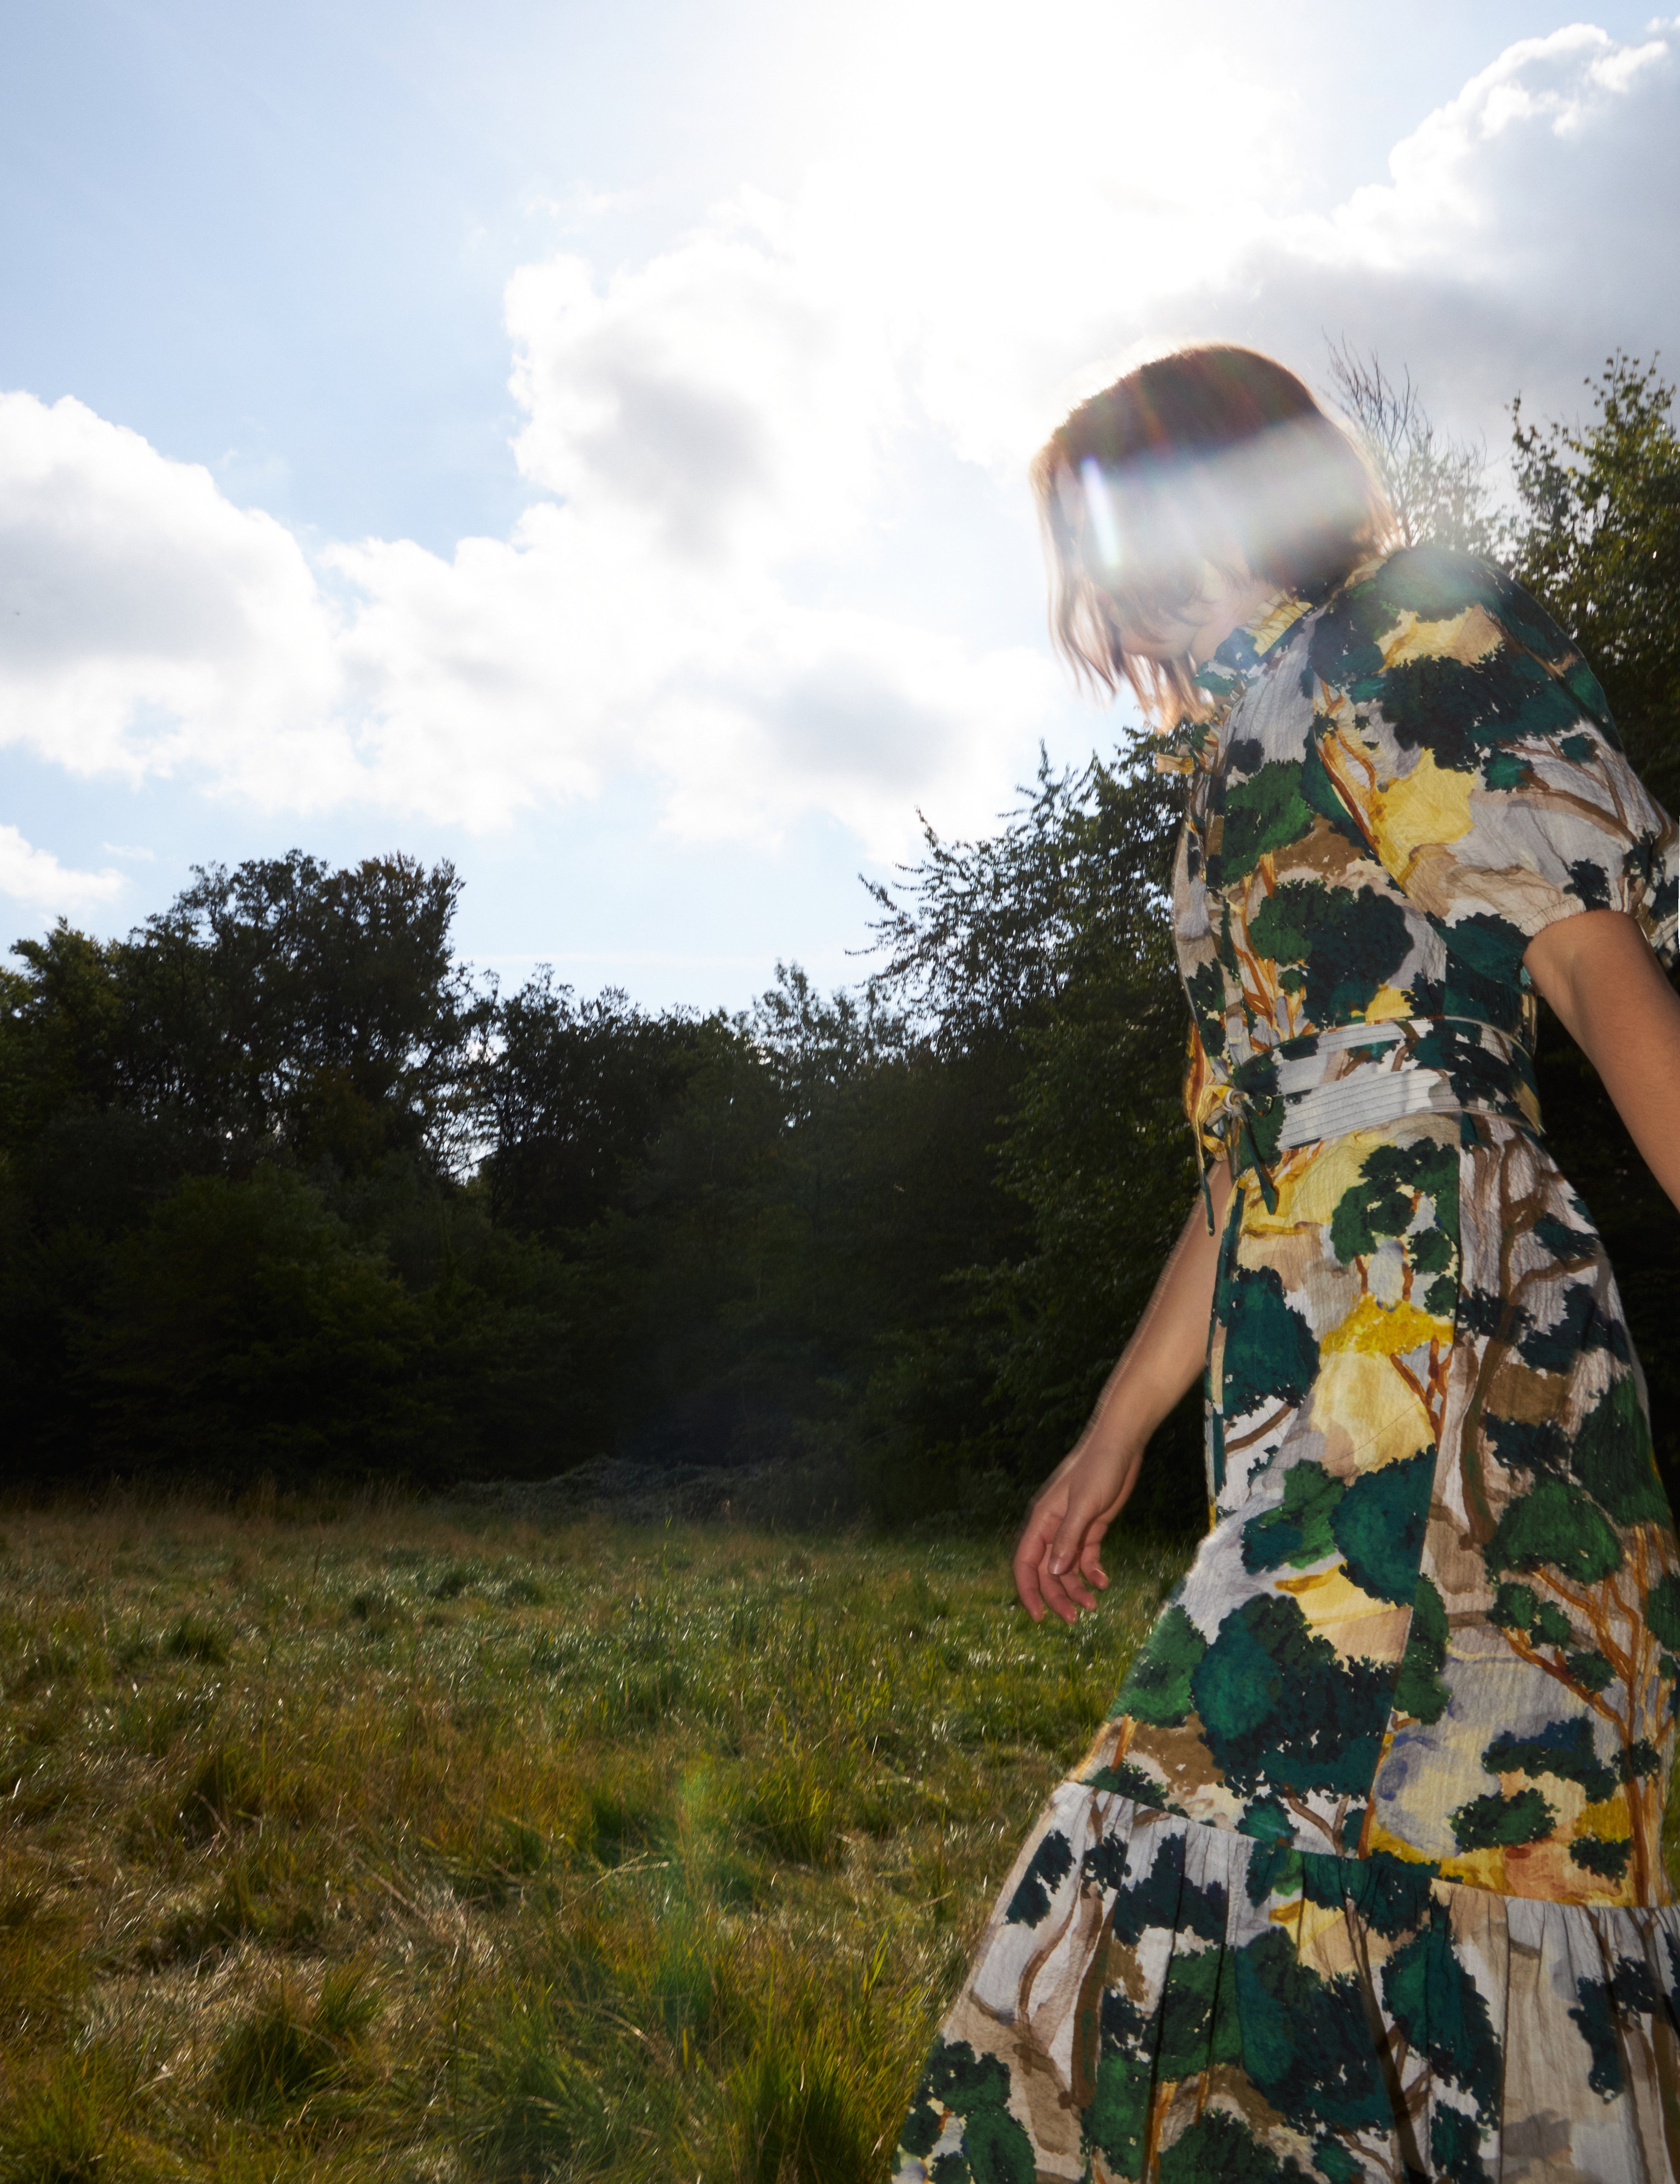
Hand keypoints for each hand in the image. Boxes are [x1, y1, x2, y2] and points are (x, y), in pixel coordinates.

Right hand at [1013, 1436, 1142, 1625]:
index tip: (1039, 1616)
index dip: (1028, 1591)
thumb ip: (1068, 1539)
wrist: (1120, 1446)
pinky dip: (1091, 1573)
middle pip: (1046, 1572)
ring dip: (1076, 1589)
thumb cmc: (1098, 1469)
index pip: (1025, 1562)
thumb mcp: (1084, 1505)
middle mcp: (1052, 1528)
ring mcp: (1071, 1529)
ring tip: (1093, 1606)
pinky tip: (1103, 1582)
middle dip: (1057, 1597)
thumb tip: (1054, 1573)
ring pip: (1066, 1569)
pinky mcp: (1090, 1528)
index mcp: (1042, 1521)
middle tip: (1075, 1619)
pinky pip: (1085, 1558)